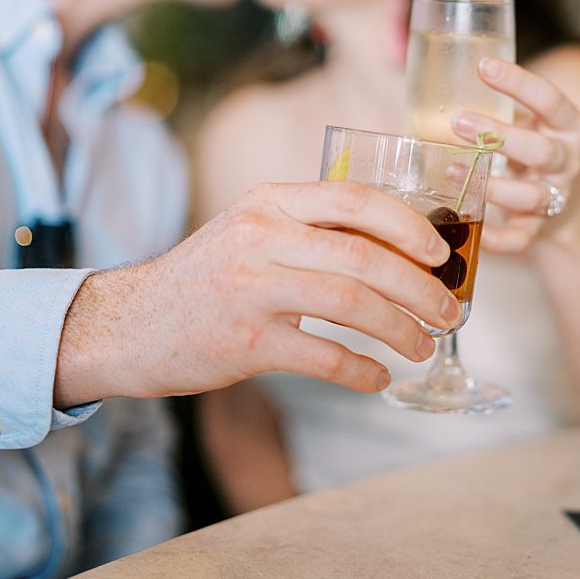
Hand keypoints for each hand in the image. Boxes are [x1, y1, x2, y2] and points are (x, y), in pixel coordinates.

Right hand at [55, 181, 459, 407]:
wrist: (131, 324)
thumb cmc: (206, 280)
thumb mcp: (250, 232)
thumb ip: (309, 229)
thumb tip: (400, 249)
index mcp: (267, 202)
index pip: (353, 199)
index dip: (408, 225)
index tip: (441, 252)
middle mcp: (257, 238)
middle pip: (364, 257)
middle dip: (420, 287)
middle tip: (448, 311)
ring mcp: (249, 290)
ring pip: (352, 306)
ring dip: (401, 331)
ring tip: (421, 347)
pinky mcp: (244, 342)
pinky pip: (324, 358)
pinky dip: (362, 372)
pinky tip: (376, 379)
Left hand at [452, 57, 579, 254]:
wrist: (568, 208)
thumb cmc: (533, 153)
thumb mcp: (529, 124)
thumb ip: (499, 109)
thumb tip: (436, 79)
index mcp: (565, 127)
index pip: (550, 100)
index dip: (520, 83)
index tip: (484, 66)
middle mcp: (566, 162)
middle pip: (541, 150)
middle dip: (501, 137)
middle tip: (458, 122)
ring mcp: (555, 198)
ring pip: (532, 196)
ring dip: (492, 186)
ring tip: (453, 172)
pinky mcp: (539, 230)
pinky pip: (518, 239)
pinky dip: (494, 237)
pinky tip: (464, 223)